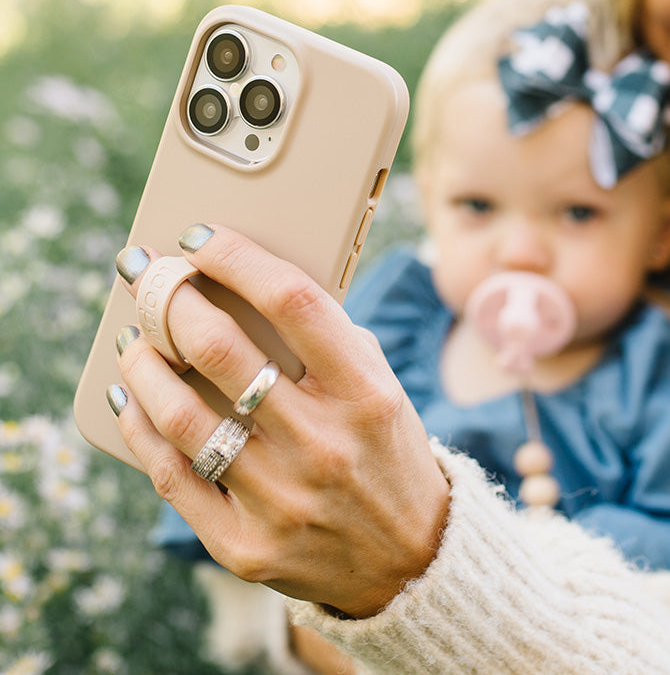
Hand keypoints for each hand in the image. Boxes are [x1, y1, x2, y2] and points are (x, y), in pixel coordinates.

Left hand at [110, 223, 449, 617]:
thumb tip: (242, 288)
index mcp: (365, 392)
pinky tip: (127, 399)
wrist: (411, 562)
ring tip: (131, 338)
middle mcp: (324, 444)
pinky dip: (139, 428)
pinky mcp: (246, 546)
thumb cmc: (385, 451)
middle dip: (170, 299)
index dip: (237, 258)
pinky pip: (172, 476)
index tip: (199, 238)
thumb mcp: (379, 385)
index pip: (292, 301)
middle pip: (222, 349)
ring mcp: (282, 500)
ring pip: (182, 414)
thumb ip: (326, 339)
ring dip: (142, 362)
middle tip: (148, 277)